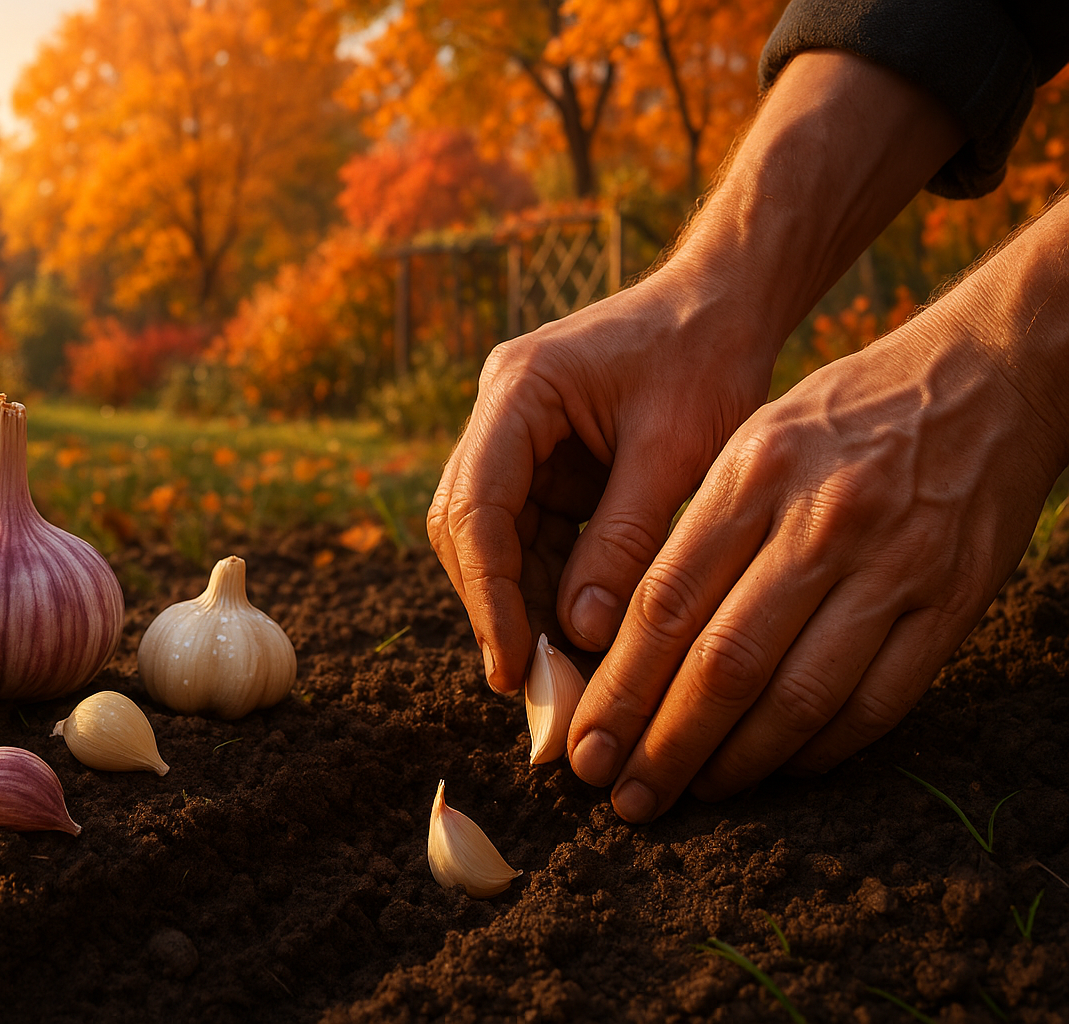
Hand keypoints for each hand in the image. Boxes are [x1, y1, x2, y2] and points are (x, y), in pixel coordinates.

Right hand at [429, 51, 965, 696]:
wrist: (726, 304)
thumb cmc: (708, 357)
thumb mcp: (679, 450)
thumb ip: (626, 538)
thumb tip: (581, 635)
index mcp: (520, 390)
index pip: (475, 505)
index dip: (489, 593)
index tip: (514, 666)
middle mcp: (500, 415)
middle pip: (467, 528)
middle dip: (498, 608)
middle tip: (536, 689)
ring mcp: (516, 440)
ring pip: (492, 541)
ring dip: (522, 607)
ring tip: (562, 680)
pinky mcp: (542, 464)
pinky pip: (530, 538)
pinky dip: (549, 590)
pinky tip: (578, 641)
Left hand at [567, 305, 1066, 820]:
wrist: (988, 377)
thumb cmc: (844, 415)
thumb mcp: (753, 440)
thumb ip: (693, 530)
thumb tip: (617, 634)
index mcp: (754, 474)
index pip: (666, 603)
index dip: (619, 686)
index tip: (585, 742)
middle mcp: (820, 522)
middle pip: (723, 662)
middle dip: (663, 742)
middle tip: (625, 796)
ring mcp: (894, 566)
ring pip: (798, 696)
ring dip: (737, 761)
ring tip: (693, 792)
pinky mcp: (954, 602)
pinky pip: (878, 702)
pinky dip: (822, 748)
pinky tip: (779, 767)